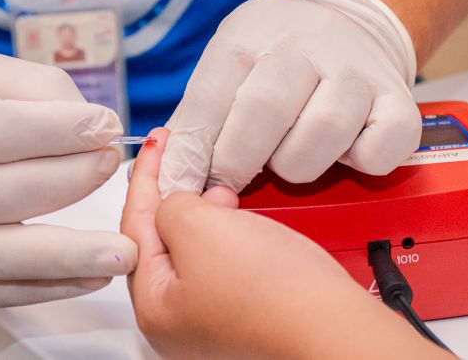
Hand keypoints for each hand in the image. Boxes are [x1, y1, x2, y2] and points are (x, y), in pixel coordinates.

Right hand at [0, 53, 135, 307]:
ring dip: (73, 256)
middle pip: (11, 191)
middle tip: (112, 165)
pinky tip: (92, 274)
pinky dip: (50, 287)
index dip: (66, 130)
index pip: (5, 130)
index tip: (109, 127)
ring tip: (125, 251)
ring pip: (6, 254)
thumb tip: (97, 126)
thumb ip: (41, 88)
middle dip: (76, 179)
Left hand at [123, 128, 446, 358]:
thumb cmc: (271, 290)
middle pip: (164, 243)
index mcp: (154, 305)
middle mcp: (177, 321)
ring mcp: (213, 321)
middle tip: (192, 163)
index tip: (158, 143)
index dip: (147, 176)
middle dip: (178, 198)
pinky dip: (229, 237)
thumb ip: (170, 207)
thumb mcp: (199, 229)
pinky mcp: (247, 315)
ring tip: (225, 193)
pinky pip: (225, 266)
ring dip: (207, 217)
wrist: (331, 324)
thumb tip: (175, 204)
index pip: (136, 226)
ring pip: (197, 253)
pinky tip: (245, 223)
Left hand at [159, 0, 420, 194]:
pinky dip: (357, 164)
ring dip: (296, 164)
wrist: (354, 23)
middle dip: (238, 162)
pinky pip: (378, 150)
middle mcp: (307, 42)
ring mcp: (358, 69)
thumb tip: (170, 178)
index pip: (210, 99)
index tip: (182, 190)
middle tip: (231, 182)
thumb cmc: (277, 60)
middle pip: (265, 112)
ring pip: (322, 134)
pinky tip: (343, 152)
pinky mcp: (400, 99)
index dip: (191, 155)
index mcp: (251, 32)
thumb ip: (199, 120)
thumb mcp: (229, 68)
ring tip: (289, 157)